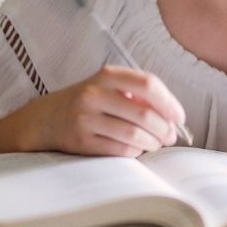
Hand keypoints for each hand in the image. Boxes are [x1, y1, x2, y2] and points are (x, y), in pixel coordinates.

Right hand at [25, 65, 186, 156]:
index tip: (180, 117)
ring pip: (134, 135)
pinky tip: (137, 149)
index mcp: (107, 75)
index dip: (169, 103)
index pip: (148, 84)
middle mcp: (94, 94)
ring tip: (156, 144)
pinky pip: (120, 149)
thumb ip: (138, 96)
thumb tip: (173, 119)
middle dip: (165, 129)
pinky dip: (135, 151)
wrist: (46, 118)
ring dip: (153, 143)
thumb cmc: (90, 102)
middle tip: (171, 136)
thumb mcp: (110, 88)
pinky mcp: (81, 141)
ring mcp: (85, 118)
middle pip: (144, 114)